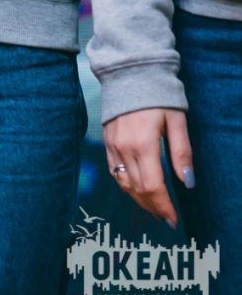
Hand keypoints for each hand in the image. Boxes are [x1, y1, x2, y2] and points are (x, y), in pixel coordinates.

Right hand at [103, 108, 193, 226]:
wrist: (130, 74)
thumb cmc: (159, 97)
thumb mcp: (177, 122)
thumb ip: (182, 153)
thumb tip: (188, 182)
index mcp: (143, 144)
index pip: (153, 185)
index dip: (164, 206)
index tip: (173, 219)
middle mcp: (124, 148)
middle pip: (138, 188)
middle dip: (153, 206)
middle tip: (165, 218)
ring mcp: (112, 145)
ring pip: (123, 182)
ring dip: (138, 199)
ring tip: (153, 209)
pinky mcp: (106, 141)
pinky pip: (113, 170)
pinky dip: (125, 185)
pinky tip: (136, 189)